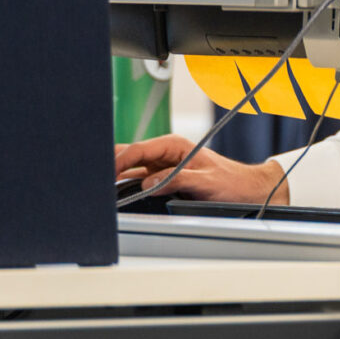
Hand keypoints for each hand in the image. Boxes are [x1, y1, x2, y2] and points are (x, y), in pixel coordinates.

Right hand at [114, 135, 287, 203]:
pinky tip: (112, 193)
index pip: (137, 150)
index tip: (104, 174)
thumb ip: (177, 179)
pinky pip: (137, 180)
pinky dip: (124, 185)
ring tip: (97, 188)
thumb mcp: (206, 181)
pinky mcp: (161, 179)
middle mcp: (165, 153)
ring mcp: (161, 166)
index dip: (118, 161)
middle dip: (109, 165)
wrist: (246, 190)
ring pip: (129, 169)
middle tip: (93, 181)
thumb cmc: (231, 181)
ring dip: (114, 177)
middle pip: (128, 156)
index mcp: (174, 146)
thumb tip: (148, 183)